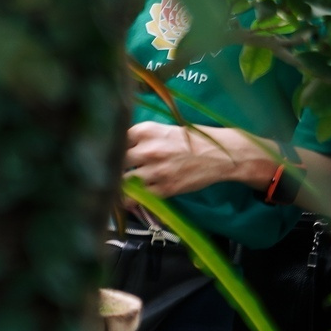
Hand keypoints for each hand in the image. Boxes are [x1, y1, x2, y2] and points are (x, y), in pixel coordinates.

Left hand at [123, 122, 273, 197]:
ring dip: (123, 184)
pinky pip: (137, 198)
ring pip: (123, 182)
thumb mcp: (165, 130)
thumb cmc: (191, 140)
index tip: (112, 154)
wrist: (218, 155)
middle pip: (116, 161)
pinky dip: (132, 199)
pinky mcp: (163, 189)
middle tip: (117, 172)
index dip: (112, 149)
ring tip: (124, 186)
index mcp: (146, 130)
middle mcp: (148, 149)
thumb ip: (142, 138)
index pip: (114, 140)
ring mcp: (155, 170)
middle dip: (115, 167)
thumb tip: (119, 148)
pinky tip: (133, 198)